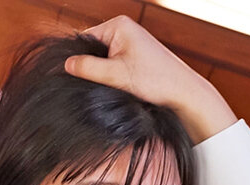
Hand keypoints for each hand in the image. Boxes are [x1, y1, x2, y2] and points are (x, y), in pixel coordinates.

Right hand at [64, 16, 237, 143]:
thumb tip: (66, 64)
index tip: (75, 78)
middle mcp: (124, 29)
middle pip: (92, 50)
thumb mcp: (116, 76)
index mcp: (118, 25)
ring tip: (115, 86)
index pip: (83, 40)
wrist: (184, 93)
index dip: (77, 59)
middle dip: (92, 68)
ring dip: (103, 75)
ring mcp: (130, 43)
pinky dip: (112, 77)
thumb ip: (88, 68)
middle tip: (100, 84)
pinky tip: (121, 87)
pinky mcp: (134, 56)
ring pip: (102, 60)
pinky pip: (113, 65)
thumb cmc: (156, 81)